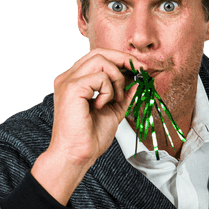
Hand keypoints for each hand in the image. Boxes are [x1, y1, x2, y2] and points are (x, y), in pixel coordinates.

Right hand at [31, 48, 139, 203]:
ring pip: (100, 60)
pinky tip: (102, 106)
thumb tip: (135, 82)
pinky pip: (100, 77)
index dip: (120, 59)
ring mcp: (68, 81)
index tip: (139, 68)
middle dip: (123, 59)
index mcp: (75, 81)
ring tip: (115, 100)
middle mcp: (68, 77)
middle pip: (99, 52)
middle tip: (140, 71)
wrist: (77, 155)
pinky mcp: (71, 88)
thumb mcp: (113, 112)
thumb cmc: (90, 138)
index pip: (98, 58)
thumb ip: (122, 95)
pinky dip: (109, 91)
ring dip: (117, 79)